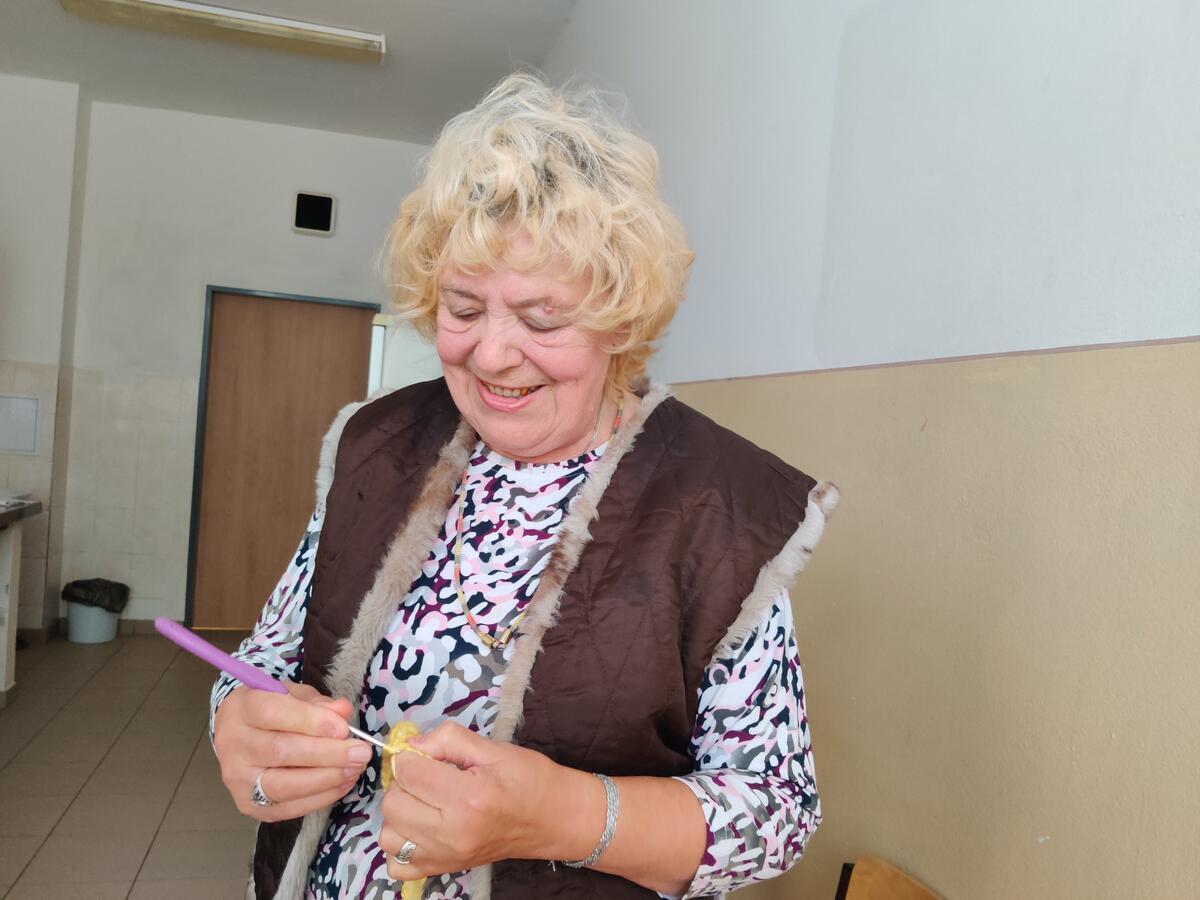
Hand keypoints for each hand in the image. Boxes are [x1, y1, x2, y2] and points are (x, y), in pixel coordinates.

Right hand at [213, 681, 372, 822]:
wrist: (239, 733)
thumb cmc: (271, 709)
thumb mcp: (293, 694)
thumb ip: (317, 703)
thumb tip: (343, 712)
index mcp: (243, 709)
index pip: (274, 714)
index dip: (311, 722)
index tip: (343, 728)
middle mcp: (234, 745)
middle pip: (281, 751)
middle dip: (327, 754)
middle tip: (360, 752)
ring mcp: (238, 779)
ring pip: (283, 785)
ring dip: (326, 778)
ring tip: (355, 769)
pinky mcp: (249, 805)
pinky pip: (288, 807)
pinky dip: (320, 797)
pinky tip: (343, 784)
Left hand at [379, 722, 591, 880]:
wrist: (555, 818)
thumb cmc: (529, 779)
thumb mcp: (493, 749)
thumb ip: (448, 739)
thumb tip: (412, 746)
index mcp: (468, 797)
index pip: (409, 773)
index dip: (412, 757)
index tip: (428, 755)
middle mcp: (453, 832)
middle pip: (393, 804)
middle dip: (404, 783)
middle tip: (428, 775)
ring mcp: (447, 856)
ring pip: (389, 835)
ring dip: (400, 813)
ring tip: (424, 801)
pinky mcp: (445, 869)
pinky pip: (398, 866)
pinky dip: (402, 846)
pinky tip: (421, 828)